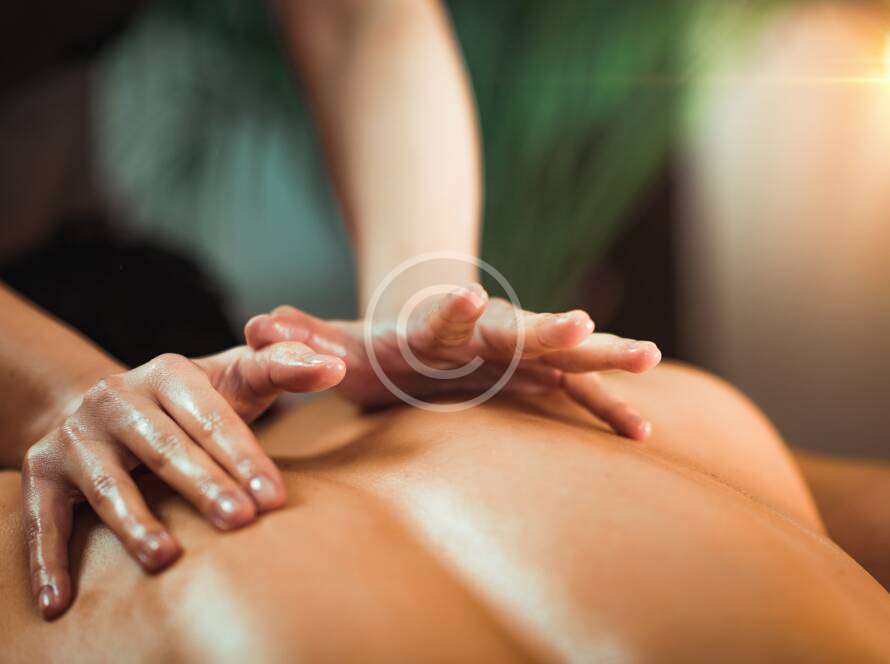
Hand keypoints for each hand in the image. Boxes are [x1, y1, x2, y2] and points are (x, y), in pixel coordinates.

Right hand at [21, 343, 344, 619]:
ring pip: (108, 483)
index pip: (213, 418)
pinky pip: (44, 518)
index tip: (275, 499)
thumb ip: (282, 370)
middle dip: (204, 486)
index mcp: (169, 374)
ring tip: (166, 558)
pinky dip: (48, 559)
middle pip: (165, 449)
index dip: (245, 458)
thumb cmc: (190, 404)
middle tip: (240, 522)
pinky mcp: (42, 471)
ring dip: (134, 522)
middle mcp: (117, 398)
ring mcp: (77, 436)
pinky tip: (59, 600)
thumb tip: (337, 366)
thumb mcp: (233, 379)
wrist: (108, 410)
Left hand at [244, 284, 660, 438]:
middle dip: (553, 330)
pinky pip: (576, 395)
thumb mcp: (337, 343)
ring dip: (604, 359)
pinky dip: (605, 408)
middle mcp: (480, 336)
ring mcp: (514, 356)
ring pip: (565, 355)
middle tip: (589, 325)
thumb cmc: (376, 349)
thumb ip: (303, 334)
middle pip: (519, 330)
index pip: (441, 319)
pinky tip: (643, 432)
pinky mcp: (535, 378)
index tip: (470, 297)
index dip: (453, 311)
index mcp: (430, 331)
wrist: (424, 333)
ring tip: (649, 361)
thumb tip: (253, 322)